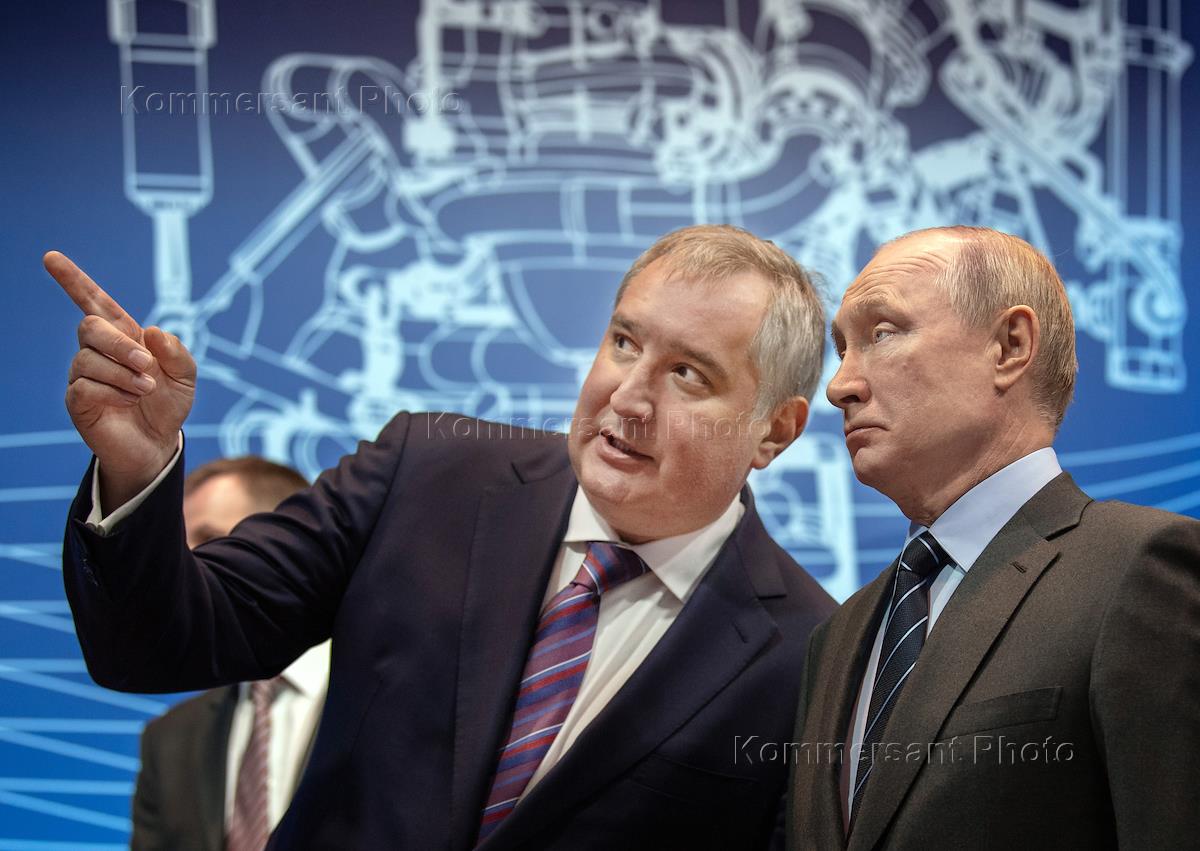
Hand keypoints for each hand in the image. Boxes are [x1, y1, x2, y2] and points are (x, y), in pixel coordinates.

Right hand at [45, 251, 195, 508]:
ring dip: (124, 374)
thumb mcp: (185, 376)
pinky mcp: (77, 400)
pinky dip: (114, 392)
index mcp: (123, 337)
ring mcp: (83, 375)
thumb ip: (177, 352)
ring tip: (145, 390)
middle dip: (121, 344)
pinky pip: (86, 386)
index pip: (93, 302)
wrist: (159, 443)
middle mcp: (97, 351)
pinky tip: (129, 401)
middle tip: (148, 366)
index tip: (51, 257)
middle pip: (89, 327)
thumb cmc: (168, 405)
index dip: (73, 280)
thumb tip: (152, 331)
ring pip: (88, 359)